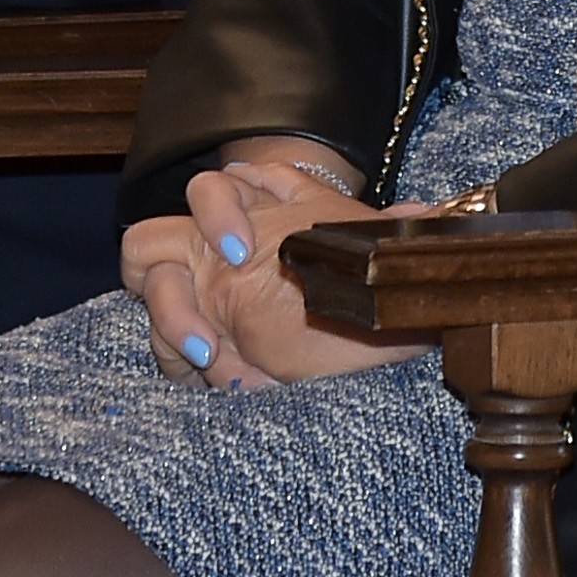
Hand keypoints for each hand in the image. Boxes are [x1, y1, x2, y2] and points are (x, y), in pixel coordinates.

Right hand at [122, 146, 431, 388]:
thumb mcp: (381, 256)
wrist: (373, 330)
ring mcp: (202, 298)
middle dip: (166, 288)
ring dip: (172, 332)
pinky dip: (187, 370)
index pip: (209, 191)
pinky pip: (168, 354)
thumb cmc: (369, 280)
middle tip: (207, 334)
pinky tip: (229, 385)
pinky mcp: (205, 345)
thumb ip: (392, 232)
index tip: (242, 250)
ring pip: (151, 300)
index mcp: (254, 216)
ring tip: (212, 365)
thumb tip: (431, 214)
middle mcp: (213, 254)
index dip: (216, 212)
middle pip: (146, 244)